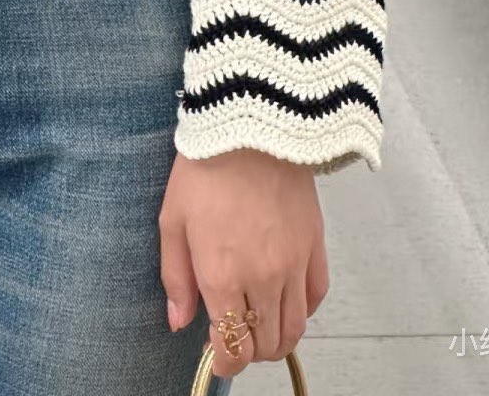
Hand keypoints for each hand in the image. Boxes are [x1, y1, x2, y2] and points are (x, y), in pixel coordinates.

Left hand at [159, 148, 327, 376]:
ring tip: (261, 329)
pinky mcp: (315, 246)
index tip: (217, 358)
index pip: (232, 347)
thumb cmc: (205, 168)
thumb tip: (179, 322)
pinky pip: (316, 297)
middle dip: (249, 353)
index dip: (225, 363)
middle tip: (236, 340)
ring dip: (278, 340)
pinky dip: (304, 311)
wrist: (251, 125)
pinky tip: (287, 301)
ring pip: (295, 330)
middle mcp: (262, 278)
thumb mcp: (172, 220)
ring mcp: (293, 264)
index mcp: (222, 276)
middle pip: (265, 345)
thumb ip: (176, 277)